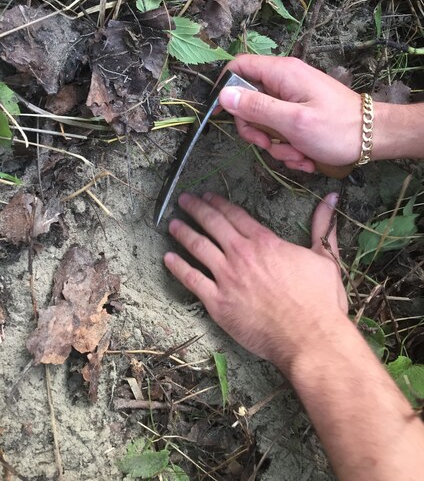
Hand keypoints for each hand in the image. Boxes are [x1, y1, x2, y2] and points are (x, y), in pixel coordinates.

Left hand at [164, 192, 347, 373]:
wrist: (310, 337)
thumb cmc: (319, 300)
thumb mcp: (325, 258)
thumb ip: (322, 226)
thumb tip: (332, 199)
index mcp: (265, 242)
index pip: (235, 215)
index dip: (218, 203)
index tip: (207, 196)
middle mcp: (241, 255)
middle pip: (212, 224)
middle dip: (196, 209)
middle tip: (184, 201)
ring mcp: (227, 278)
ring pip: (198, 247)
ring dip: (183, 233)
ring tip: (172, 224)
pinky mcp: (217, 303)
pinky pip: (192, 279)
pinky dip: (178, 267)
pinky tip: (168, 258)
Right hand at [217, 55, 363, 172]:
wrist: (373, 139)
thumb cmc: (337, 129)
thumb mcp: (292, 121)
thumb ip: (256, 107)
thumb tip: (223, 95)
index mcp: (282, 73)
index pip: (239, 66)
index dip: (226, 88)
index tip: (222, 115)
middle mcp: (285, 82)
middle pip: (249, 101)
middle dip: (255, 129)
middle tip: (268, 144)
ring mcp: (293, 99)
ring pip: (265, 122)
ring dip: (275, 145)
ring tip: (296, 154)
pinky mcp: (300, 114)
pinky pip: (281, 131)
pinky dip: (288, 148)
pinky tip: (304, 157)